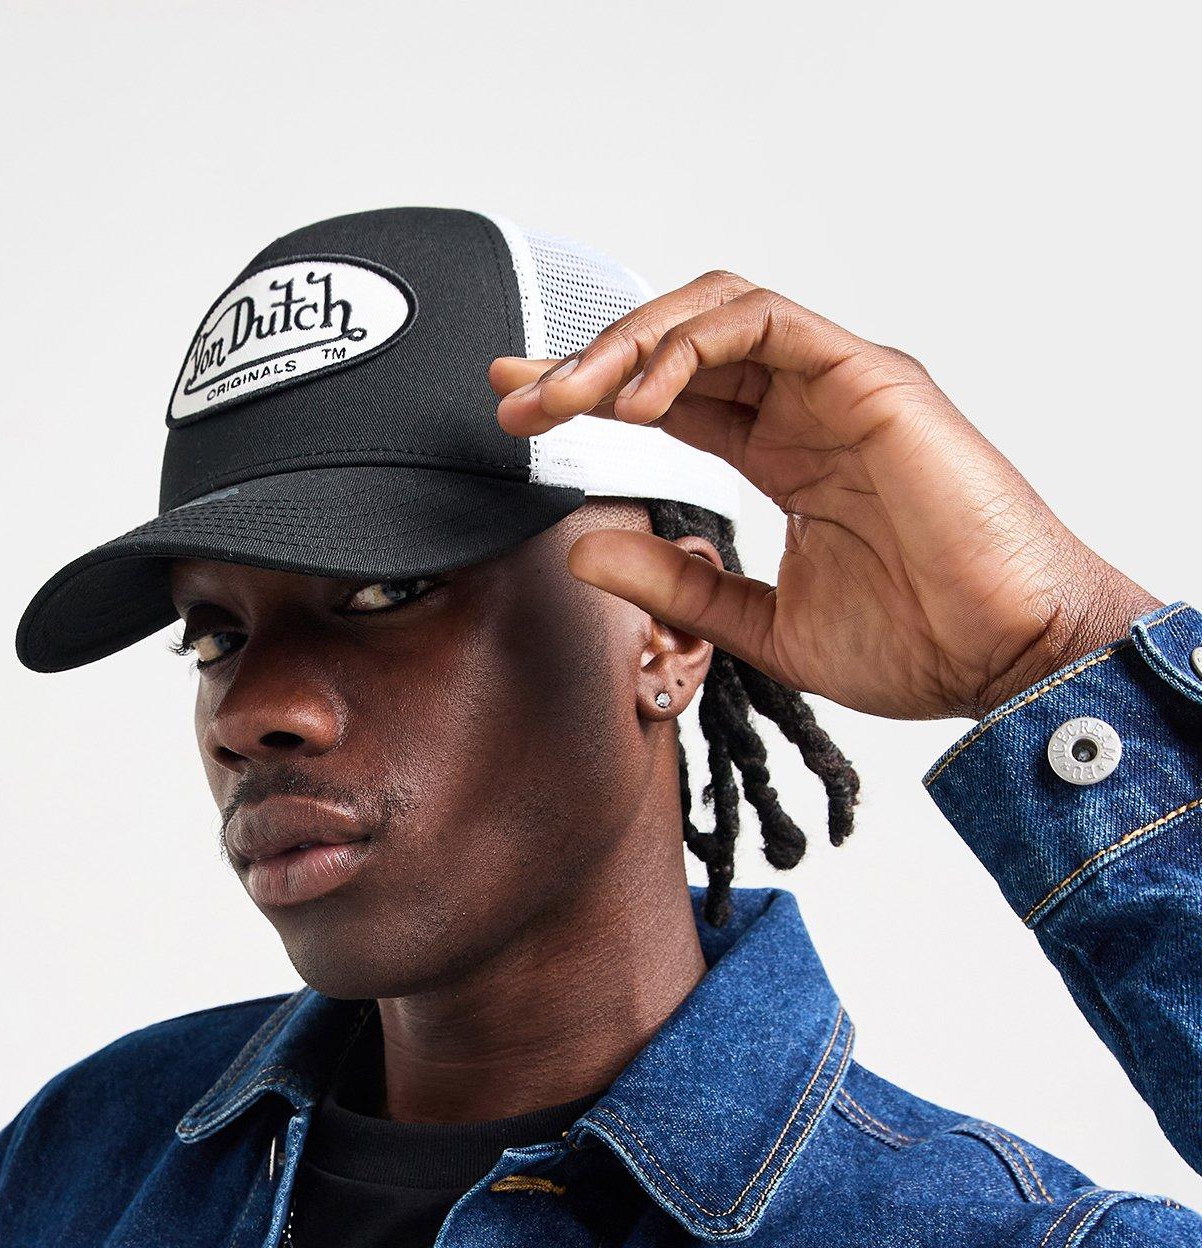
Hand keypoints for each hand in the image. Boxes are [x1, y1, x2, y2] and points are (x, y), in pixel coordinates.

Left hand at [491, 274, 1159, 721]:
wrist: (1004, 659)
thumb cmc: (918, 642)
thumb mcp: (760, 622)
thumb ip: (674, 583)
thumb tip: (581, 551)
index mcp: (785, 453)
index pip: (671, 397)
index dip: (591, 394)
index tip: (519, 412)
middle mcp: (808, 405)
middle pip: (679, 345)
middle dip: (587, 362)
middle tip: (518, 399)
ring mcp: (839, 383)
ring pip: (715, 312)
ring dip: (628, 344)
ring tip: (569, 397)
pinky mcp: (870, 377)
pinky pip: (765, 323)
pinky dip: (692, 345)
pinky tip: (640, 399)